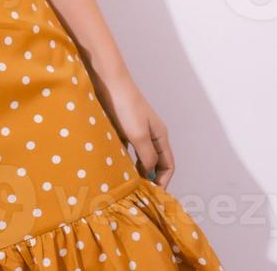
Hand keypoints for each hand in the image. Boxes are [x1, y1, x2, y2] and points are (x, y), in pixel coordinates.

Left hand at [92, 70, 175, 189]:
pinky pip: (127, 150)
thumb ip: (146, 156)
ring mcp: (136, 131)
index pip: (168, 165)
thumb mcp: (138, 134)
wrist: (108, 82)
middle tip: (139, 194)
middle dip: (150, 178)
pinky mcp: (122, 128)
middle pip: (155, 163)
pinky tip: (115, 167)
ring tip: (128, 184)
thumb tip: (149, 173)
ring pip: (140, 157)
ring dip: (137, 170)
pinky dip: (124, 160)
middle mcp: (151, 135)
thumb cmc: (125, 106)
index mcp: (160, 136)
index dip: (163, 181)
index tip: (153, 195)